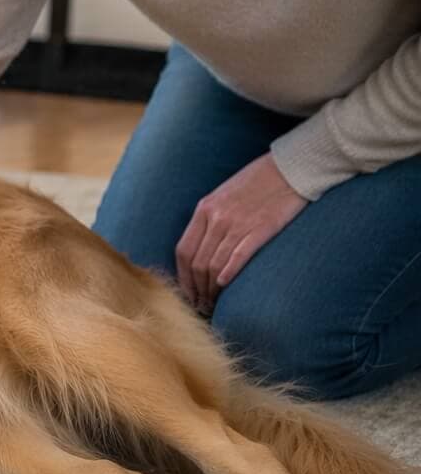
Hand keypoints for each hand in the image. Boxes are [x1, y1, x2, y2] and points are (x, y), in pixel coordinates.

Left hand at [174, 153, 307, 314]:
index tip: (187, 292)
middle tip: (200, 306)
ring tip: (213, 304)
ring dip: (211, 289)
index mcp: (204, 209)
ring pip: (215, 265)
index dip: (183, 276)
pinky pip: (238, 257)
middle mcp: (216, 218)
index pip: (184, 251)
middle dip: (196, 289)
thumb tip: (201, 246)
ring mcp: (237, 224)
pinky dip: (228, 275)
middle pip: (197, 263)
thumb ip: (210, 218)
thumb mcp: (224, 194)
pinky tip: (225, 287)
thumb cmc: (258, 181)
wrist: (291, 168)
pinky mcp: (261, 229)